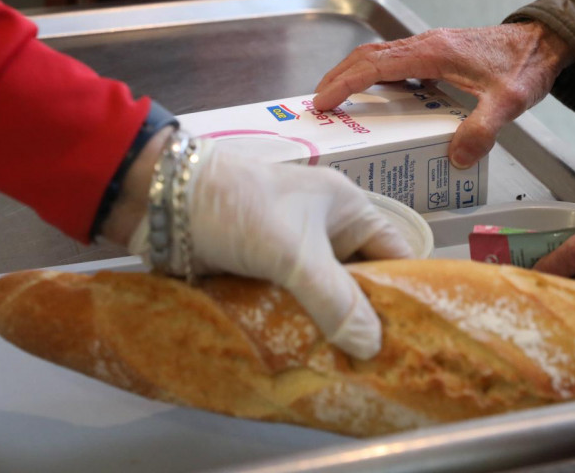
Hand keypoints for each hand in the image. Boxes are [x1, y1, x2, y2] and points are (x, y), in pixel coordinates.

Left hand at [185, 148, 412, 358]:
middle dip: (363, 321)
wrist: (160, 199)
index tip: (414, 337)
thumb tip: (373, 347)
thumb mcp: (294, 253)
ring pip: (322, 300)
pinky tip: (305, 362)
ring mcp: (290, 253)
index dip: (405, 292)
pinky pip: (289, 307)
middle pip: (358, 283)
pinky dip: (295, 330)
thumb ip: (335, 301)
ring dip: (326, 330)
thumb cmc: (238, 208)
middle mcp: (324, 231)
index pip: (394, 253)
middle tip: (379, 369)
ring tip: (346, 375)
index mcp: (346, 209)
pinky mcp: (259, 274)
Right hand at [313, 22, 571, 168]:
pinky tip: (383, 98)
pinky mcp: (440, 52)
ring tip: (341, 100)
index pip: (374, 65)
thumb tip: (456, 158)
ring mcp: (432, 46)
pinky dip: (379, 76)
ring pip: (381, 55)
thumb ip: (481, 130)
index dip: (344, 83)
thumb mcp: (507, 104)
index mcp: (433, 53)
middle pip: (368, 55)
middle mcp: (426, 44)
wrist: (546, 41)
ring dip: (356, 74)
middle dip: (339, 77)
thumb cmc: (525, 65)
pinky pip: (398, 61)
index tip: (323, 102)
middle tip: (320, 104)